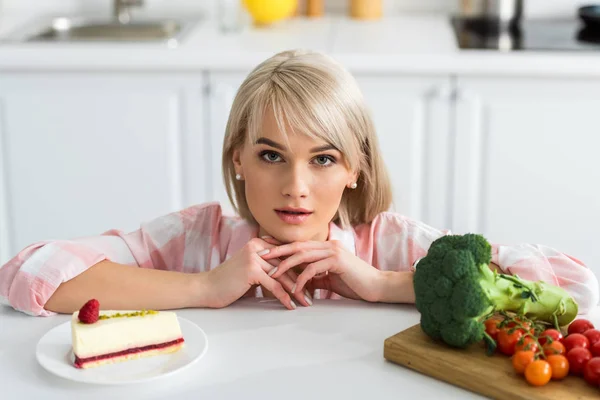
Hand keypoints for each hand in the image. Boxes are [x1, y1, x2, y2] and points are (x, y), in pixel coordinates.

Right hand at [205, 238, 310, 309]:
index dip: (300, 268)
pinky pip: (274, 286)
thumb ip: (267, 267)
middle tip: (313, 293)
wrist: (207, 288)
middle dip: (302, 281)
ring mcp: (255, 257)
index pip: (286, 255)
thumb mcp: (251, 269)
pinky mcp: (251, 269)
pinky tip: (291, 305)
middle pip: (287, 265)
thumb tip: (289, 276)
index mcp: (259, 243)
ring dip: (297, 291)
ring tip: (306, 302)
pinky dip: (284, 297)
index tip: (313, 280)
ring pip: (283, 276)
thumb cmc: (229, 282)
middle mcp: (258, 247)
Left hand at [260, 240, 381, 301]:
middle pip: (297, 246)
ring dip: (286, 265)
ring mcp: (333, 252)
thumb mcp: (331, 280)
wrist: (376, 286)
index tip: (266, 251)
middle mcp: (329, 245)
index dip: (282, 247)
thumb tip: (300, 282)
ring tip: (272, 273)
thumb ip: (316, 278)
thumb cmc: (355, 283)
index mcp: (326, 247)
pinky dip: (302, 278)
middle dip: (278, 251)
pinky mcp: (337, 261)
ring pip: (303, 255)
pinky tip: (295, 288)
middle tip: (261, 256)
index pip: (300, 245)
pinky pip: (314, 269)